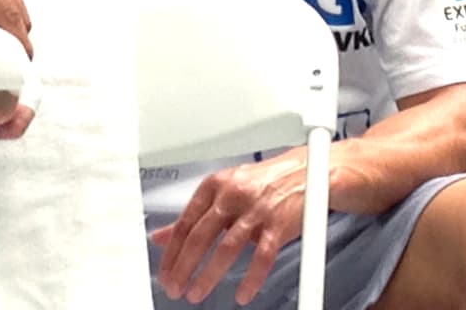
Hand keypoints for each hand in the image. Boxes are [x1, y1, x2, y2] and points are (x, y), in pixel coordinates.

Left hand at [150, 152, 307, 305]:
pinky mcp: (278, 225)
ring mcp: (256, 210)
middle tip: (175, 287)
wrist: (304, 172)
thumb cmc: (262, 182)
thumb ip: (193, 216)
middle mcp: (233, 195)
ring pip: (227, 248)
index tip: (165, 272)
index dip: (171, 251)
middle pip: (201, 236)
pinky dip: (251, 279)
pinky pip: (262, 257)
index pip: (185, 222)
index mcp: (215, 185)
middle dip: (184, 266)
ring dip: (208, 275)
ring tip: (196, 293)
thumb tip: (161, 237)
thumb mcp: (222, 191)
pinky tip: (242, 294)